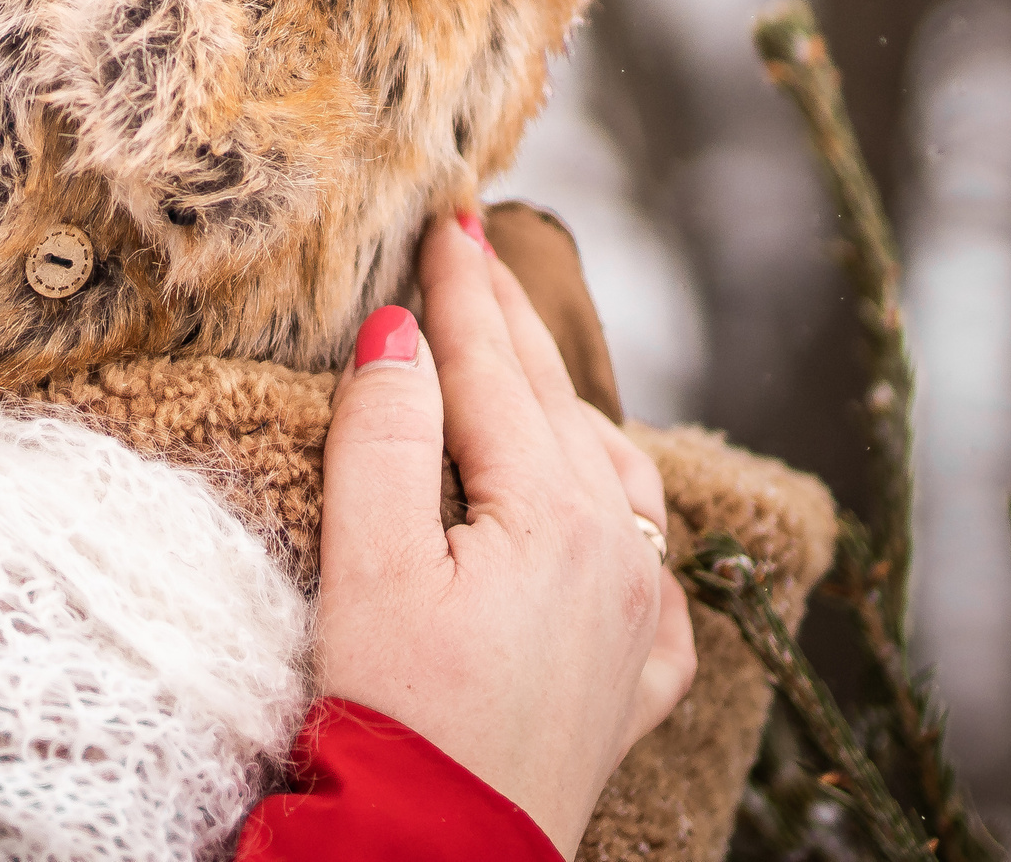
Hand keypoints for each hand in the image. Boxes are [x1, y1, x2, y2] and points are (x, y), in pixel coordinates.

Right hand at [313, 213, 695, 855]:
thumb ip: (386, 436)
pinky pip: (644, 567)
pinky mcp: (630, 678)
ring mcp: (635, 617)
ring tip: (523, 358)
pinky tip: (596, 509)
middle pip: (555, 404)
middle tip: (475, 243)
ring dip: (562, 404)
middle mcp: (617, 552)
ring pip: (612, 473)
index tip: (445, 211)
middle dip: (510, 320)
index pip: (495, 367)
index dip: (464, 286)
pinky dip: (614, 510)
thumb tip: (399, 332)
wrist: (437, 852)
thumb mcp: (367, 562)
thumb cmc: (396, 715)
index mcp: (552, 513)